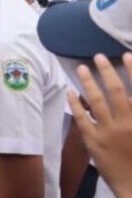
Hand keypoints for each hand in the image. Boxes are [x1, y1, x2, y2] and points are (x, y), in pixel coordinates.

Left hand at [68, 53, 131, 197]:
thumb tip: (130, 96)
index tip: (125, 55)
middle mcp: (127, 122)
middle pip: (115, 90)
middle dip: (106, 71)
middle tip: (98, 56)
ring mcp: (108, 132)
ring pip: (96, 101)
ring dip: (89, 82)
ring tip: (82, 68)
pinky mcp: (93, 142)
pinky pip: (81, 119)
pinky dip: (76, 104)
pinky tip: (71, 92)